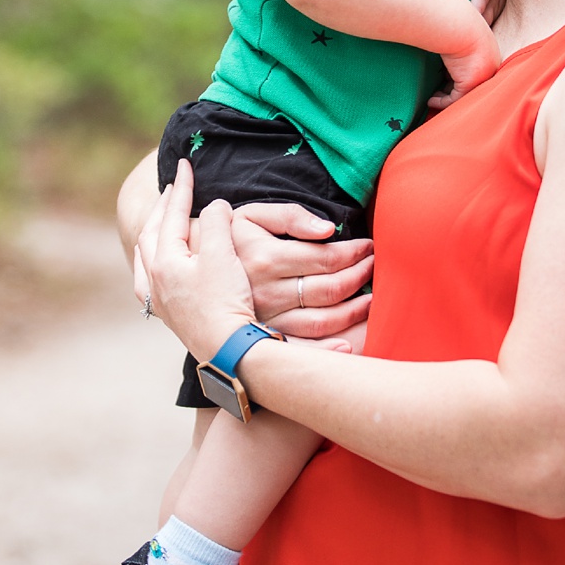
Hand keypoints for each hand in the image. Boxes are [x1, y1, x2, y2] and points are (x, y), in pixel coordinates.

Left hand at [135, 161, 258, 363]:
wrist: (229, 351)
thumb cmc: (225, 302)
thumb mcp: (223, 255)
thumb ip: (216, 223)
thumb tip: (215, 207)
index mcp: (163, 261)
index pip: (172, 215)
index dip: (181, 188)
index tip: (185, 165)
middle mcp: (153, 280)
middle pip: (151, 233)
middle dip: (163, 209)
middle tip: (172, 189)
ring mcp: (158, 300)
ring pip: (147, 257)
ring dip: (155, 233)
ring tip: (162, 220)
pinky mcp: (168, 315)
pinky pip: (151, 278)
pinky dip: (155, 261)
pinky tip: (161, 264)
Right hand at [230, 204, 373, 337]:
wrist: (191, 270)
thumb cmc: (229, 239)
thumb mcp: (252, 215)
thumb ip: (290, 216)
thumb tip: (328, 229)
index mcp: (265, 258)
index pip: (325, 258)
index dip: (354, 253)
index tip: (367, 247)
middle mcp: (266, 291)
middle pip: (328, 289)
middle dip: (359, 276)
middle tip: (373, 266)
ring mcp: (266, 317)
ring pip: (323, 320)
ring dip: (354, 310)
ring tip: (369, 297)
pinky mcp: (264, 335)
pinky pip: (305, 346)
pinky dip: (332, 348)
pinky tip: (351, 341)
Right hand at [430, 16, 499, 110]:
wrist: (459, 27)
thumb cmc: (456, 26)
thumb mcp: (461, 37)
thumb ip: (459, 46)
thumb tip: (447, 45)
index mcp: (489, 56)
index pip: (474, 73)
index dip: (458, 78)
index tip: (444, 80)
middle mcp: (489, 69)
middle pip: (470, 85)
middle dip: (453, 90)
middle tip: (439, 93)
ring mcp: (482, 77)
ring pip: (464, 94)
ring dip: (447, 99)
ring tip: (433, 98)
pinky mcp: (470, 84)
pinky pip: (455, 99)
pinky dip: (442, 102)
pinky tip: (431, 100)